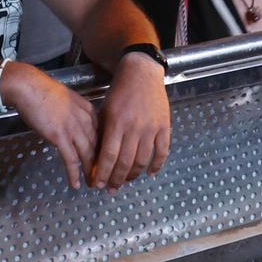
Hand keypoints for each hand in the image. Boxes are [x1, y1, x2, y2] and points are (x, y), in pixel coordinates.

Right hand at [1, 62, 99, 189]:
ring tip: (92, 184)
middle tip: (101, 177)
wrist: (29, 87)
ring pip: (87, 155)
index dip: (104, 149)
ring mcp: (73, 128)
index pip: (102, 134)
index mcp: (88, 110)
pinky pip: (71, 160)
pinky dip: (74, 173)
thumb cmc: (43, 92)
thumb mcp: (68, 101)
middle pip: (98, 146)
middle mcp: (85, 120)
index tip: (104, 160)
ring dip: (90, 172)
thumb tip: (75, 128)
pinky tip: (75, 183)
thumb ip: (76, 115)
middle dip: (101, 164)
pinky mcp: (60, 136)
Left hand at [90, 54, 170, 190]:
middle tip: (111, 188)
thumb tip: (97, 158)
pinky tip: (150, 173)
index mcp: (117, 122)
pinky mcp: (164, 126)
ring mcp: (151, 128)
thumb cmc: (120, 91)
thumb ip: (103, 133)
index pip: (109, 156)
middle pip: (125, 162)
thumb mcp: (104, 110)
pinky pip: (162, 152)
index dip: (103, 174)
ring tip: (126, 181)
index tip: (97, 184)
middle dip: (116, 180)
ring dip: (133, 175)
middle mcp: (134, 127)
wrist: (141, 72)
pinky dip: (157, 165)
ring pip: (143, 161)